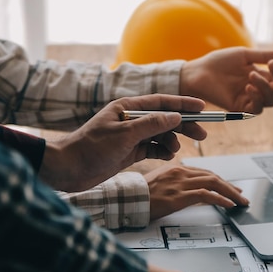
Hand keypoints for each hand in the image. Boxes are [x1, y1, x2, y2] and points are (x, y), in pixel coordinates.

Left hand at [39, 94, 206, 191]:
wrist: (70, 169)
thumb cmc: (91, 148)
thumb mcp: (124, 134)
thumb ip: (152, 124)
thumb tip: (175, 116)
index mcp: (127, 107)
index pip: (161, 102)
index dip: (182, 104)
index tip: (202, 107)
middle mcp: (130, 119)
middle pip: (164, 118)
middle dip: (183, 125)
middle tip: (202, 134)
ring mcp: (130, 136)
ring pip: (160, 135)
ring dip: (171, 141)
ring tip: (176, 149)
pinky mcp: (129, 152)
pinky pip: (152, 148)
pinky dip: (162, 152)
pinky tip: (168, 156)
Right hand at [145, 164, 249, 220]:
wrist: (128, 201)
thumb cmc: (141, 196)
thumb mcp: (161, 184)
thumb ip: (177, 184)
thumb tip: (193, 193)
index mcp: (177, 169)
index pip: (205, 173)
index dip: (221, 181)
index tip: (230, 188)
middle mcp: (180, 173)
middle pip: (212, 177)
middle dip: (230, 186)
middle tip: (241, 195)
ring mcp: (180, 184)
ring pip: (213, 183)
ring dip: (230, 193)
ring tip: (240, 201)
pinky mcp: (179, 196)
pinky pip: (206, 195)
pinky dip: (220, 199)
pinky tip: (228, 205)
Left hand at [180, 47, 272, 113]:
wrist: (199, 73)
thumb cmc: (219, 63)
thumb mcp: (244, 55)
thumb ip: (265, 56)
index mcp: (263, 75)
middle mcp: (260, 89)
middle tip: (272, 65)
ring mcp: (251, 100)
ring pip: (271, 100)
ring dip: (266, 86)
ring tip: (252, 76)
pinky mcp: (241, 108)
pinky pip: (257, 108)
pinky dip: (257, 96)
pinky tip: (249, 86)